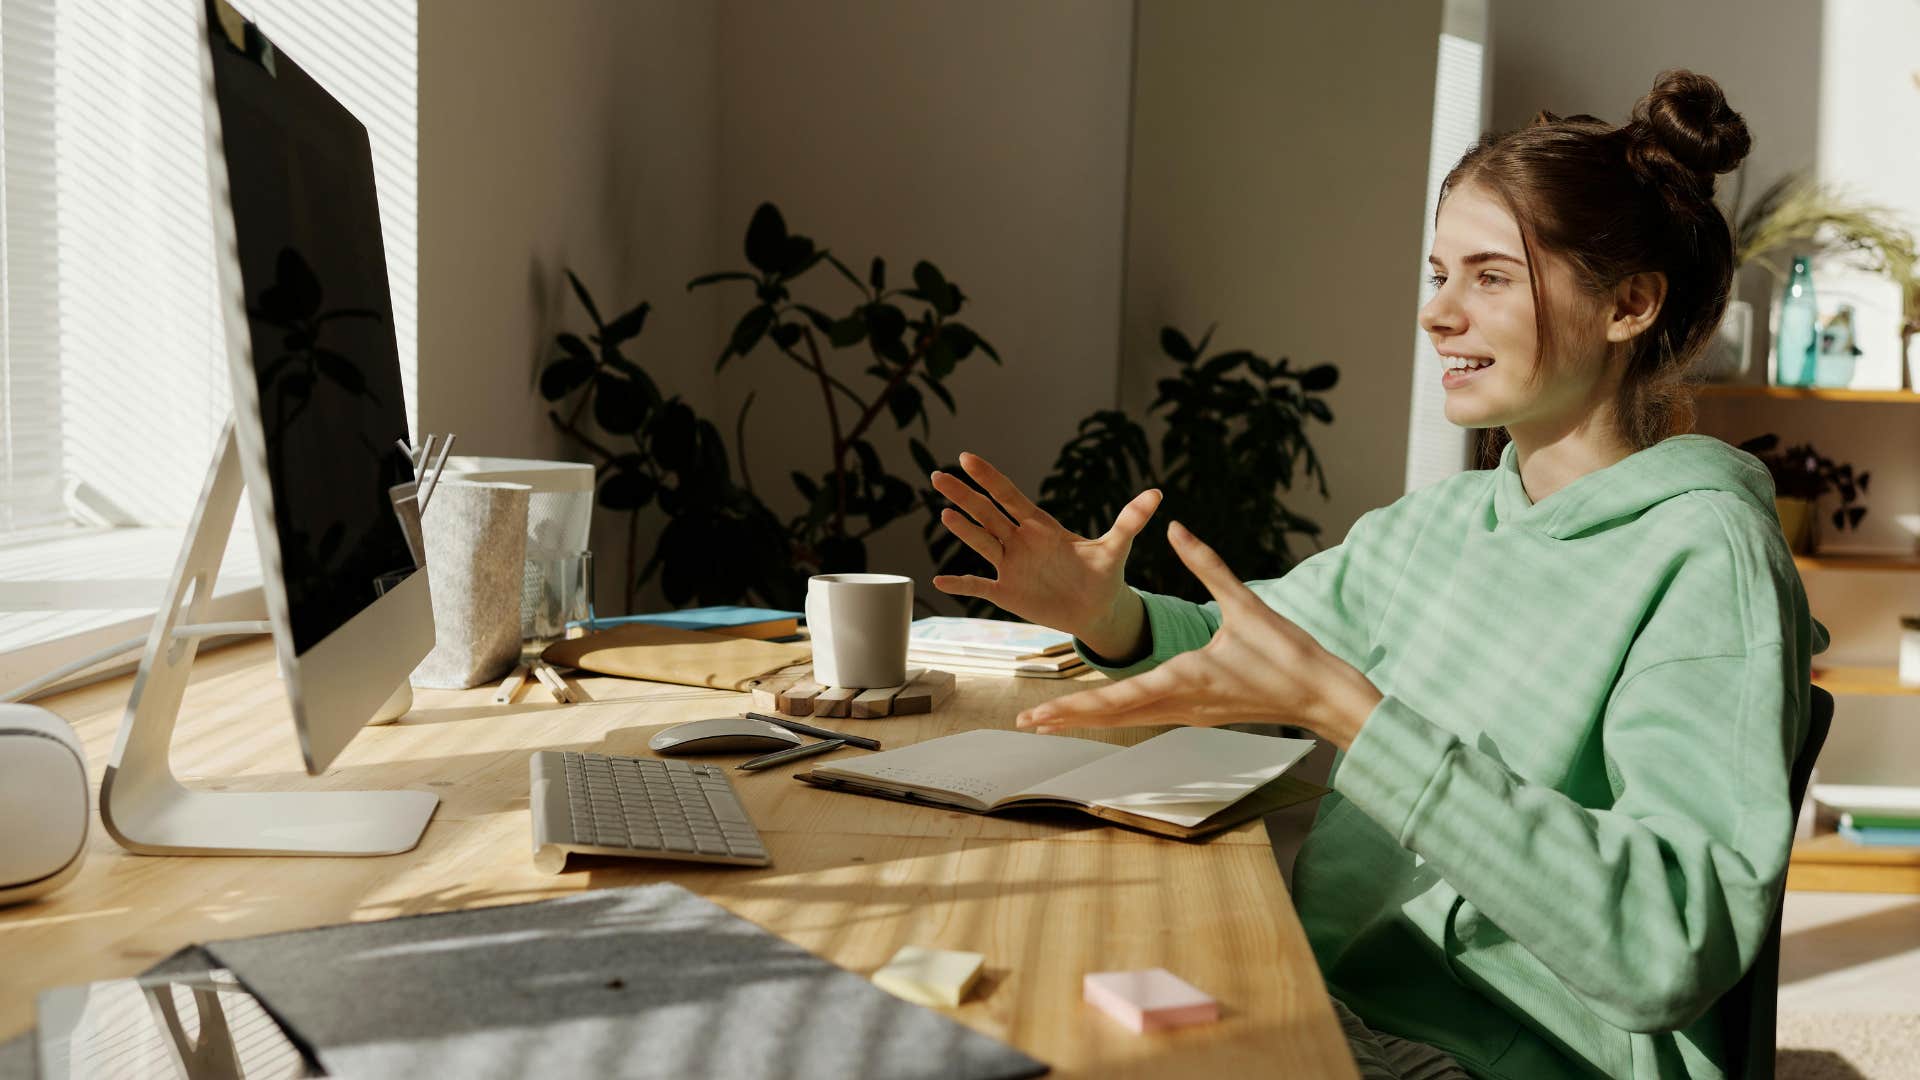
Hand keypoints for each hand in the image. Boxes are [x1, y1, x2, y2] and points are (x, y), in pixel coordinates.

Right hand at [930, 451, 1159, 648]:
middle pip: (987, 513)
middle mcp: (1020, 541)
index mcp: (1041, 526)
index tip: (966, 457)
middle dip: (964, 495)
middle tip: (938, 476)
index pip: (1009, 496)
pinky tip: (939, 579)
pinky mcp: (1007, 593)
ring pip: (980, 543)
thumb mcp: (1116, 547)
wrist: (1097, 609)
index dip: (989, 477)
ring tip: (944, 513)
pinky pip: (979, 586)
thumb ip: (1130, 521)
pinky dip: (961, 583)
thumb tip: (1157, 493)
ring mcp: (1011, 566)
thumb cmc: (1104, 574)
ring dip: (963, 530)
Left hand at [1013, 521, 1383, 749]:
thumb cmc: (1288, 654)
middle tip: (1025, 723)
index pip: (1118, 696)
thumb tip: (1177, 527)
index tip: (1041, 713)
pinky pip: (1147, 717)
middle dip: (1068, 718)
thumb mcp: (1246, 604)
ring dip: (1089, 720)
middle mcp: (1178, 703)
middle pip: (1112, 716)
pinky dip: (1117, 715)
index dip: (1075, 704)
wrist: (1321, 697)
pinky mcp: (1197, 714)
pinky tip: (1103, 712)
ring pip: (1127, 720)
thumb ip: (1207, 564)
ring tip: (1051, 721)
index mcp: (1184, 678)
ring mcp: (1187, 714)